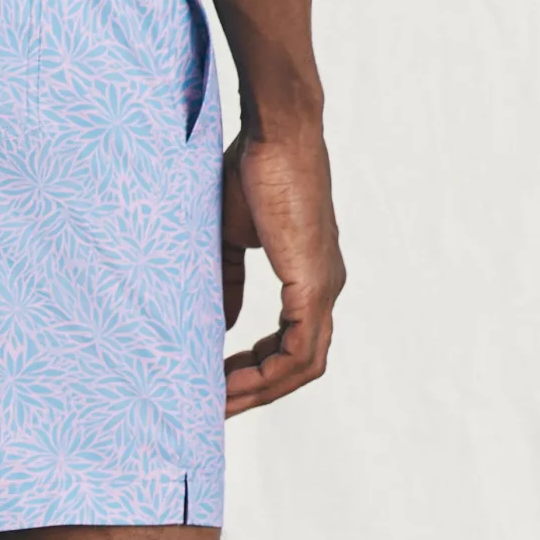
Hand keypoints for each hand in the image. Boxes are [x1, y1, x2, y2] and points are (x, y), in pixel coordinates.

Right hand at [221, 127, 344, 413]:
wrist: (276, 133)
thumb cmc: (250, 168)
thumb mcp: (231, 237)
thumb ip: (229, 282)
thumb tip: (226, 326)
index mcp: (310, 275)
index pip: (292, 341)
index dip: (257, 368)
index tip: (218, 381)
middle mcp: (324, 287)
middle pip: (300, 364)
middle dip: (258, 389)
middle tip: (215, 406)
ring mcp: (324, 288)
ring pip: (302, 366)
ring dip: (260, 390)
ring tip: (218, 403)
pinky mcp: (314, 285)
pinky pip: (298, 351)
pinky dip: (267, 373)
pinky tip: (231, 382)